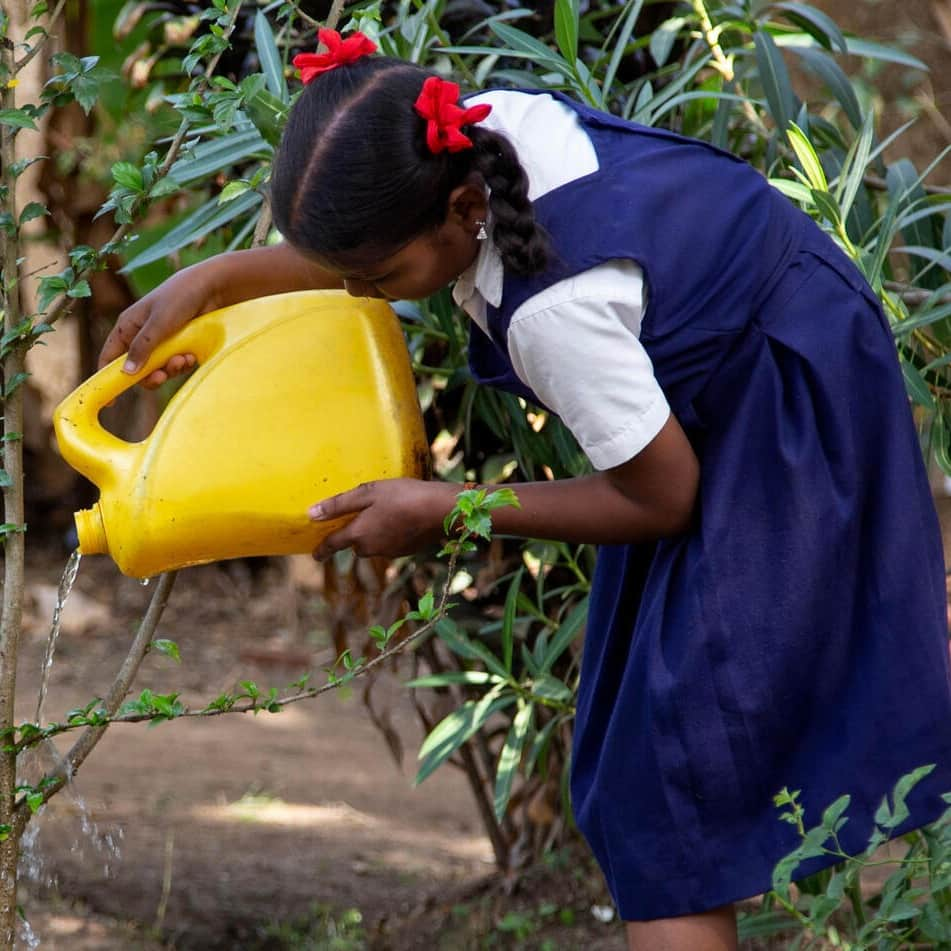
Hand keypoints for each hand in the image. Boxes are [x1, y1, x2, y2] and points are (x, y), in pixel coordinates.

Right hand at [98, 260, 224, 387]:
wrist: (212, 288)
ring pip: (159, 369)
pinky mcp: (180, 346)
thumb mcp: (158, 324)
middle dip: (151, 376)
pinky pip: (176, 365)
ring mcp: (162, 342)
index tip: (111, 401)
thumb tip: (127, 373)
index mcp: (128, 327)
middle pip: (137, 370)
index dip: (108, 377)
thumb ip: (143, 348)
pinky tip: (191, 356)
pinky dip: (182, 364)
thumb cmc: (180, 298)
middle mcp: (142, 336)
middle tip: (163, 376)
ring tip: (183, 359)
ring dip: (171, 369)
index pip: (110, 357)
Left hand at [309, 479, 457, 559]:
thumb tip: (311, 513)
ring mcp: (390, 552)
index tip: (315, 555)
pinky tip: (402, 520)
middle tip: (360, 519)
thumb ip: (339, 504)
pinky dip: (391, 536)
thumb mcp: (368, 493)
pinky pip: (391, 545)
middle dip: (355, 536)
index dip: (322, 550)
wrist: (440, 510)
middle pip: (356, 545)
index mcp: (359, 534)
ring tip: (385, 515)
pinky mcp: (406, 551)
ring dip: (374, 535)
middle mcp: (372, 548)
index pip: (333, 545)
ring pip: (374, 546)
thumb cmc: (402, 496)